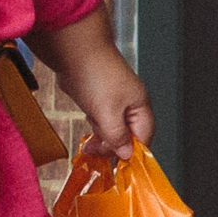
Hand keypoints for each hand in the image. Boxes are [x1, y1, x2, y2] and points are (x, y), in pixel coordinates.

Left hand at [27, 7, 153, 159]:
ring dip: (100, 135)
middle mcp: (130, 104)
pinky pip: (101, 120)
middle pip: (127, 136)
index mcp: (140, 106)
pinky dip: (93, 125)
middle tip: (94, 149)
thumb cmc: (95, 75)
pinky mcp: (100, 99)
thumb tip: (126, 154)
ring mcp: (115, 101)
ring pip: (112, 129)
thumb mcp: (107, 113)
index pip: (143, 139)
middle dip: (111, 145)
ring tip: (89, 133)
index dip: (132, 153)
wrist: (73, 51)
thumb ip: (117, 136)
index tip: (117, 165)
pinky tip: (87, 121)